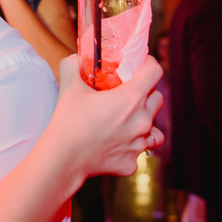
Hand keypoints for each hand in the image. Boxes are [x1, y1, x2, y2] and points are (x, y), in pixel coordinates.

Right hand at [49, 54, 163, 177]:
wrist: (63, 158)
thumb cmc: (68, 122)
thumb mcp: (69, 87)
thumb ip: (73, 66)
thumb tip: (76, 59)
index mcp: (131, 98)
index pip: (154, 72)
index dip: (148, 64)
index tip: (139, 64)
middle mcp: (142, 121)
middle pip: (157, 98)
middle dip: (146, 92)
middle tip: (127, 92)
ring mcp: (139, 144)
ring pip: (155, 129)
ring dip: (144, 122)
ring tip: (126, 122)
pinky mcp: (131, 162)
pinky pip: (138, 151)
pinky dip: (130, 146)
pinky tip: (114, 144)